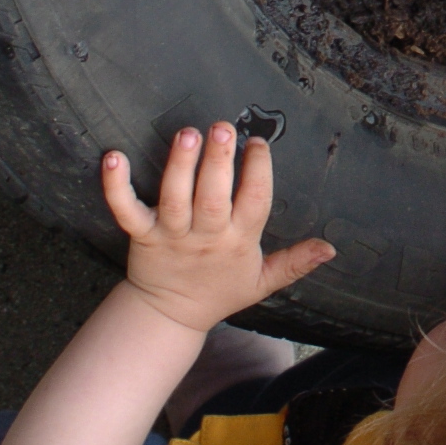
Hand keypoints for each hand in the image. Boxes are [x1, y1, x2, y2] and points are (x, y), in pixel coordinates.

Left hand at [101, 124, 333, 332]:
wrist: (170, 317)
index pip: (254, 202)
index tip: (259, 143)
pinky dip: (117, 186)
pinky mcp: (141, 236)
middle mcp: (205, 236)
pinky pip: (127, 210)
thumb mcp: (263, 281)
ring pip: (175, 199)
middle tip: (223, 127)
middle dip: (219, 161)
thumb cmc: (219, 291)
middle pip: (213, 197)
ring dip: (180, 166)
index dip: (259, 171)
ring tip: (188, 134)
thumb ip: (296, 262)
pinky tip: (114, 158)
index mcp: (237, 242)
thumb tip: (330, 248)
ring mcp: (171, 236)